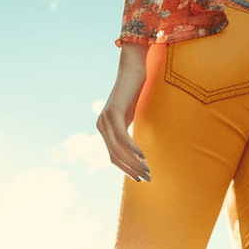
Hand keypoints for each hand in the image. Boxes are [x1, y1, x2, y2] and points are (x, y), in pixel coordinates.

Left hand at [97, 43, 150, 181]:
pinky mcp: (113, 113)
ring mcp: (105, 119)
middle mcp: (101, 125)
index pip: (114, 157)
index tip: (140, 178)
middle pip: (115, 156)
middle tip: (148, 178)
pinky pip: (121, 137)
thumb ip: (129, 131)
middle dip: (132, 169)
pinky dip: (132, 148)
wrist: (132, 70)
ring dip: (133, 162)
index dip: (126, 169)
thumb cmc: (135, 92)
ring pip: (118, 149)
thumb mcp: (131, 116)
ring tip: (148, 170)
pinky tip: (143, 156)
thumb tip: (138, 149)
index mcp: (104, 129)